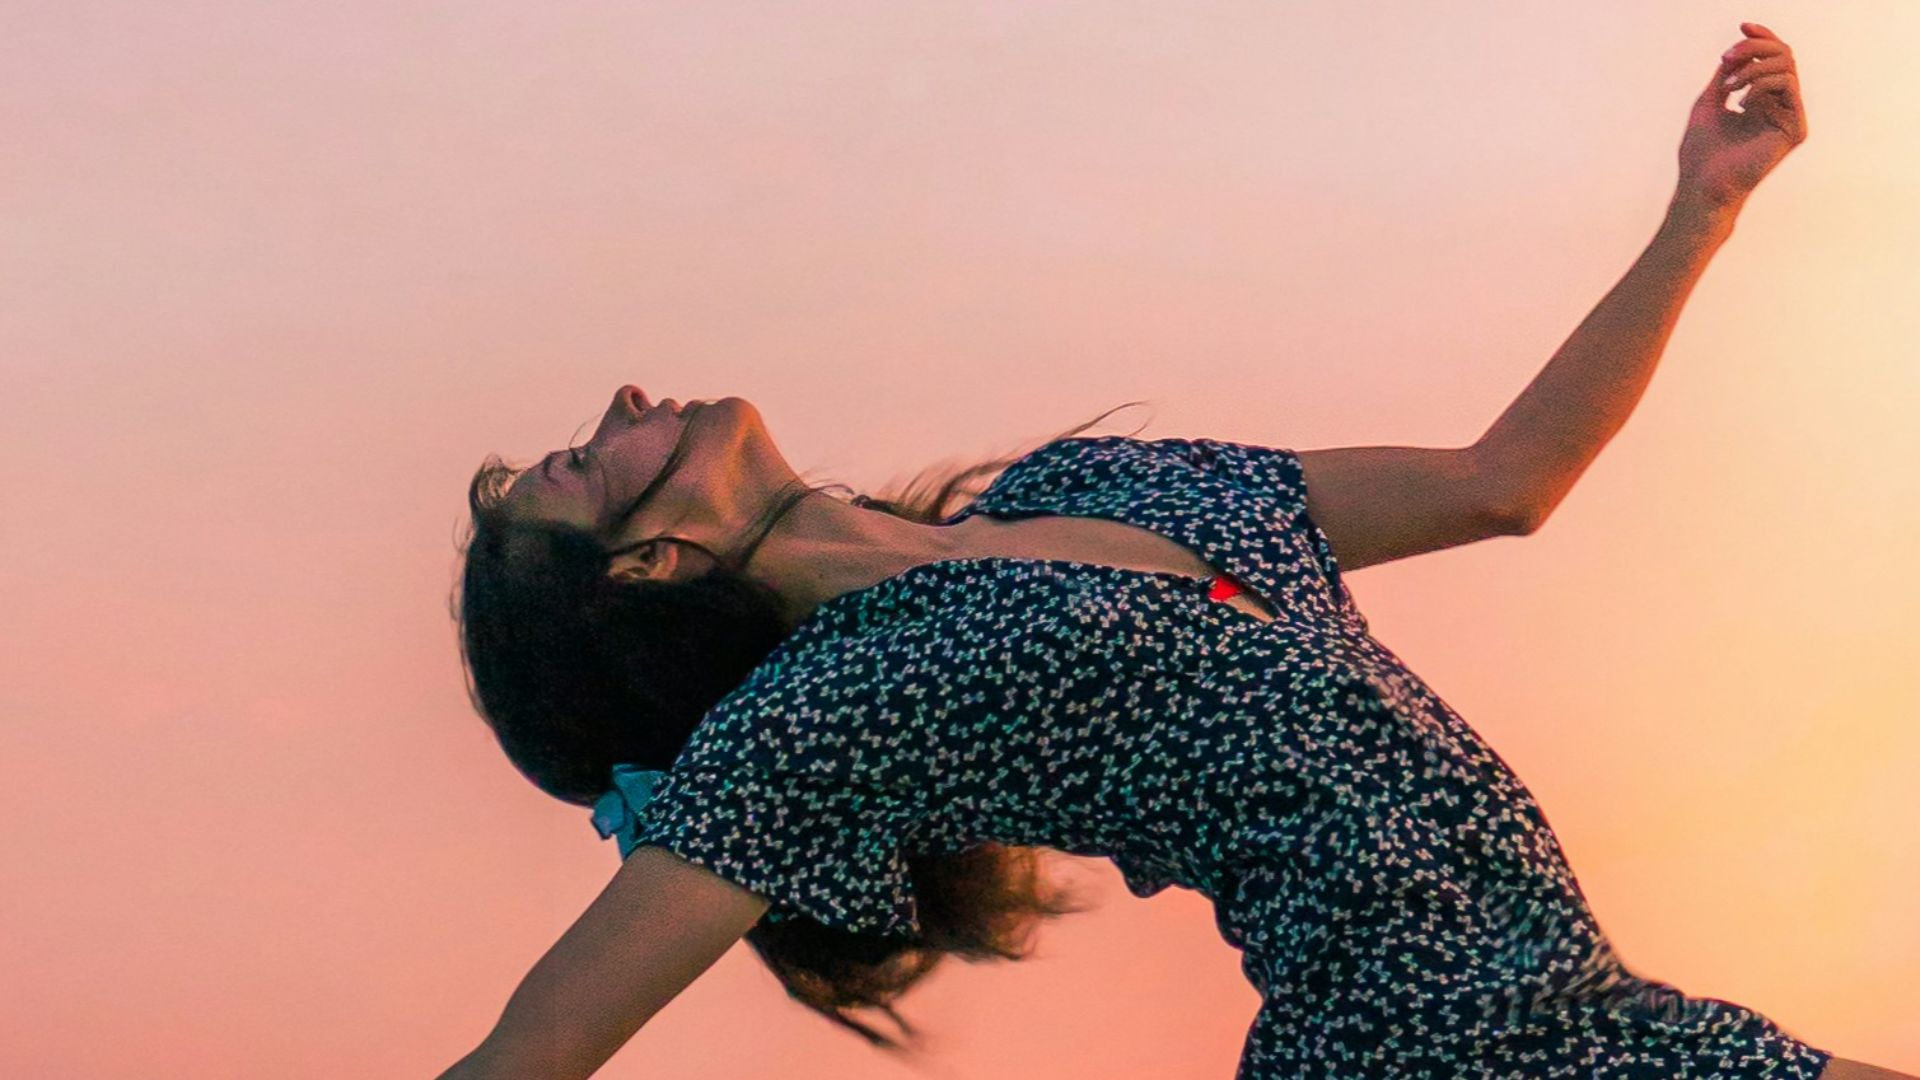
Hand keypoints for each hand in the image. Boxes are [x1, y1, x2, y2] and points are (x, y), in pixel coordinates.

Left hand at [1675, 22, 1808, 214]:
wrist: (1702, 184)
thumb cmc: (1701, 151)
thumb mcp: (1709, 101)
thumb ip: (1727, 74)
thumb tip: (1738, 48)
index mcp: (1761, 100)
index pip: (1771, 59)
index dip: (1761, 38)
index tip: (1742, 25)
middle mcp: (1779, 106)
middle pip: (1783, 56)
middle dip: (1754, 48)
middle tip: (1726, 59)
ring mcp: (1789, 117)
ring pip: (1787, 67)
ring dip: (1753, 68)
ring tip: (1729, 86)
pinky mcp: (1795, 129)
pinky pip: (1788, 86)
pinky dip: (1762, 84)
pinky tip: (1741, 102)